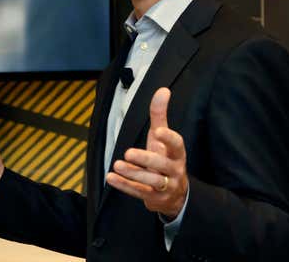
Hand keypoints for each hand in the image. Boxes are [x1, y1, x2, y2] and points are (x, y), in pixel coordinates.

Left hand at [105, 87, 188, 218]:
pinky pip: (138, 193)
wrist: (175, 194)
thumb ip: (160, 115)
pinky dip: (124, 186)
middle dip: (146, 159)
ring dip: (133, 173)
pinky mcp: (153, 198)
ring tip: (117, 165)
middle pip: (162, 165)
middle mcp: (174, 170)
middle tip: (128, 152)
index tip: (158, 131)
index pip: (177, 145)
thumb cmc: (166, 158)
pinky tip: (111, 177)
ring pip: (150, 181)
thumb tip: (163, 90)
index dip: (169, 138)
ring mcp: (165, 186)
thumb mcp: (162, 137)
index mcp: (177, 153)